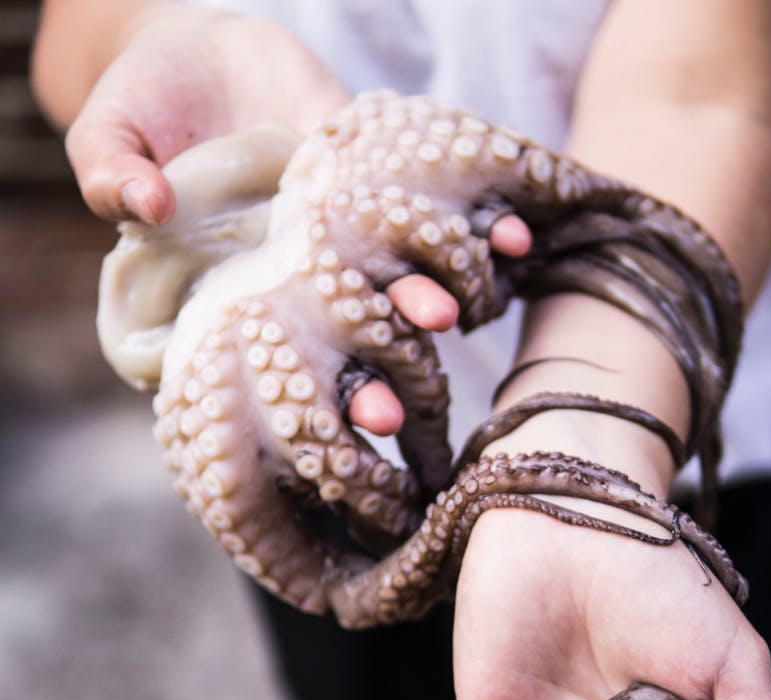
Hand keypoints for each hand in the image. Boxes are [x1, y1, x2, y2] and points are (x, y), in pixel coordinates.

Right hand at [58, 4, 530, 429]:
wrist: (207, 59)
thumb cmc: (144, 104)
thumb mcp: (111, 132)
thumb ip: (112, 172)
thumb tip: (145, 205)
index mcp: (223, 301)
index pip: (257, 372)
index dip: (289, 405)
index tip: (313, 426)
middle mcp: (297, 293)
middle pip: (335, 355)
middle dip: (366, 384)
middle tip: (391, 413)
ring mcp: (348, 250)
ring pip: (396, 295)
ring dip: (430, 306)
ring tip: (459, 310)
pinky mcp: (389, 199)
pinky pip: (440, 222)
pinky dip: (480, 231)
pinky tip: (514, 236)